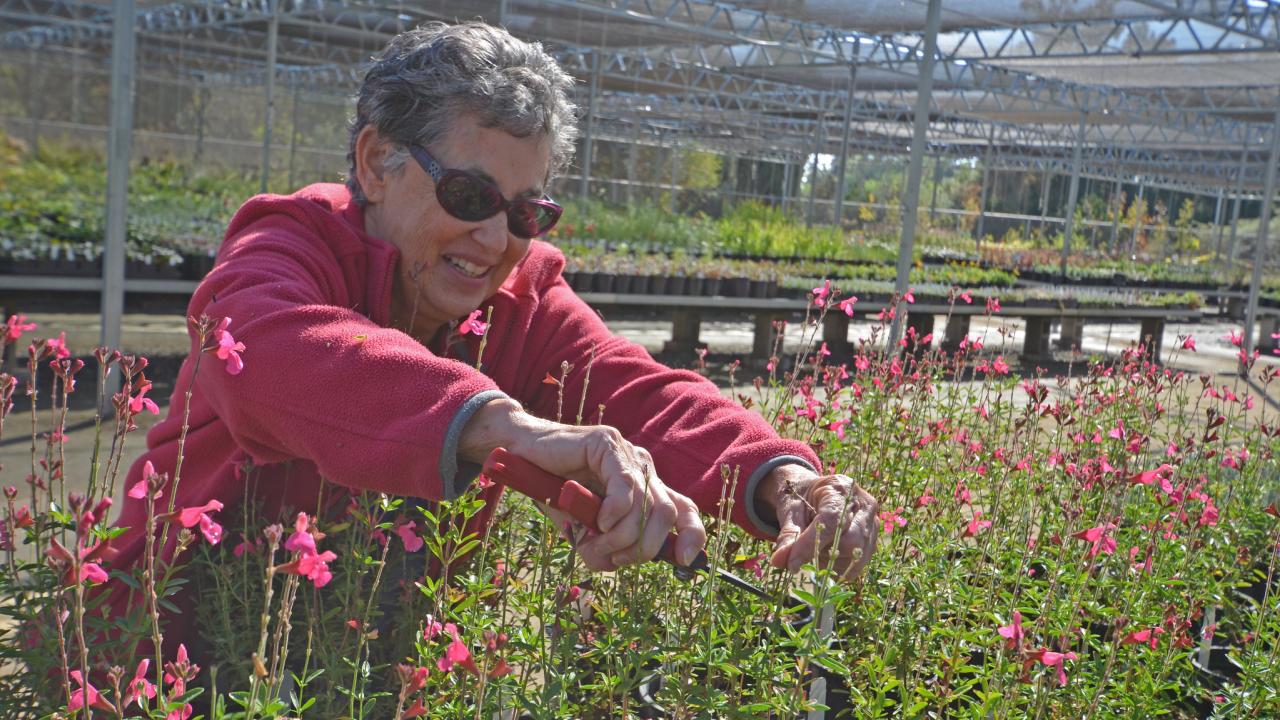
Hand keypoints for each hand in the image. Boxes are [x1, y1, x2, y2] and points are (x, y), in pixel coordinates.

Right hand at [459, 398, 705, 571]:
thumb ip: (602, 547)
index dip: (692, 535)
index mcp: (644, 489)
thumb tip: (613, 566)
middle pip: (668, 515)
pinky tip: (598, 520)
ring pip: (648, 505)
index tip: (686, 561)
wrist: (521, 455)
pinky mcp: (608, 444)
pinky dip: (614, 512)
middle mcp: (643, 470)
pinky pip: (626, 486)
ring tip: (594, 542)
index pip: (684, 510)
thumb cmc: (552, 492)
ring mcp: (628, 454)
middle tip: (613, 559)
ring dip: (622, 537)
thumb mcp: (582, 529)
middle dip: (643, 548)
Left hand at [758, 465, 877, 579]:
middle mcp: (864, 504)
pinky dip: (837, 568)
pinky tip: (825, 555)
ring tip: (813, 549)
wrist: (813, 496)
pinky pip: (857, 566)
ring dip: (829, 563)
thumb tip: (780, 562)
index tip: (791, 563)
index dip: (811, 544)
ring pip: (855, 557)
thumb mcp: (790, 511)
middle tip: (800, 555)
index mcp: (841, 487)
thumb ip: (788, 535)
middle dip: (822, 555)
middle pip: (850, 541)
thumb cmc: (801, 500)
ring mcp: (873, 524)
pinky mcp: (873, 542)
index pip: (831, 521)